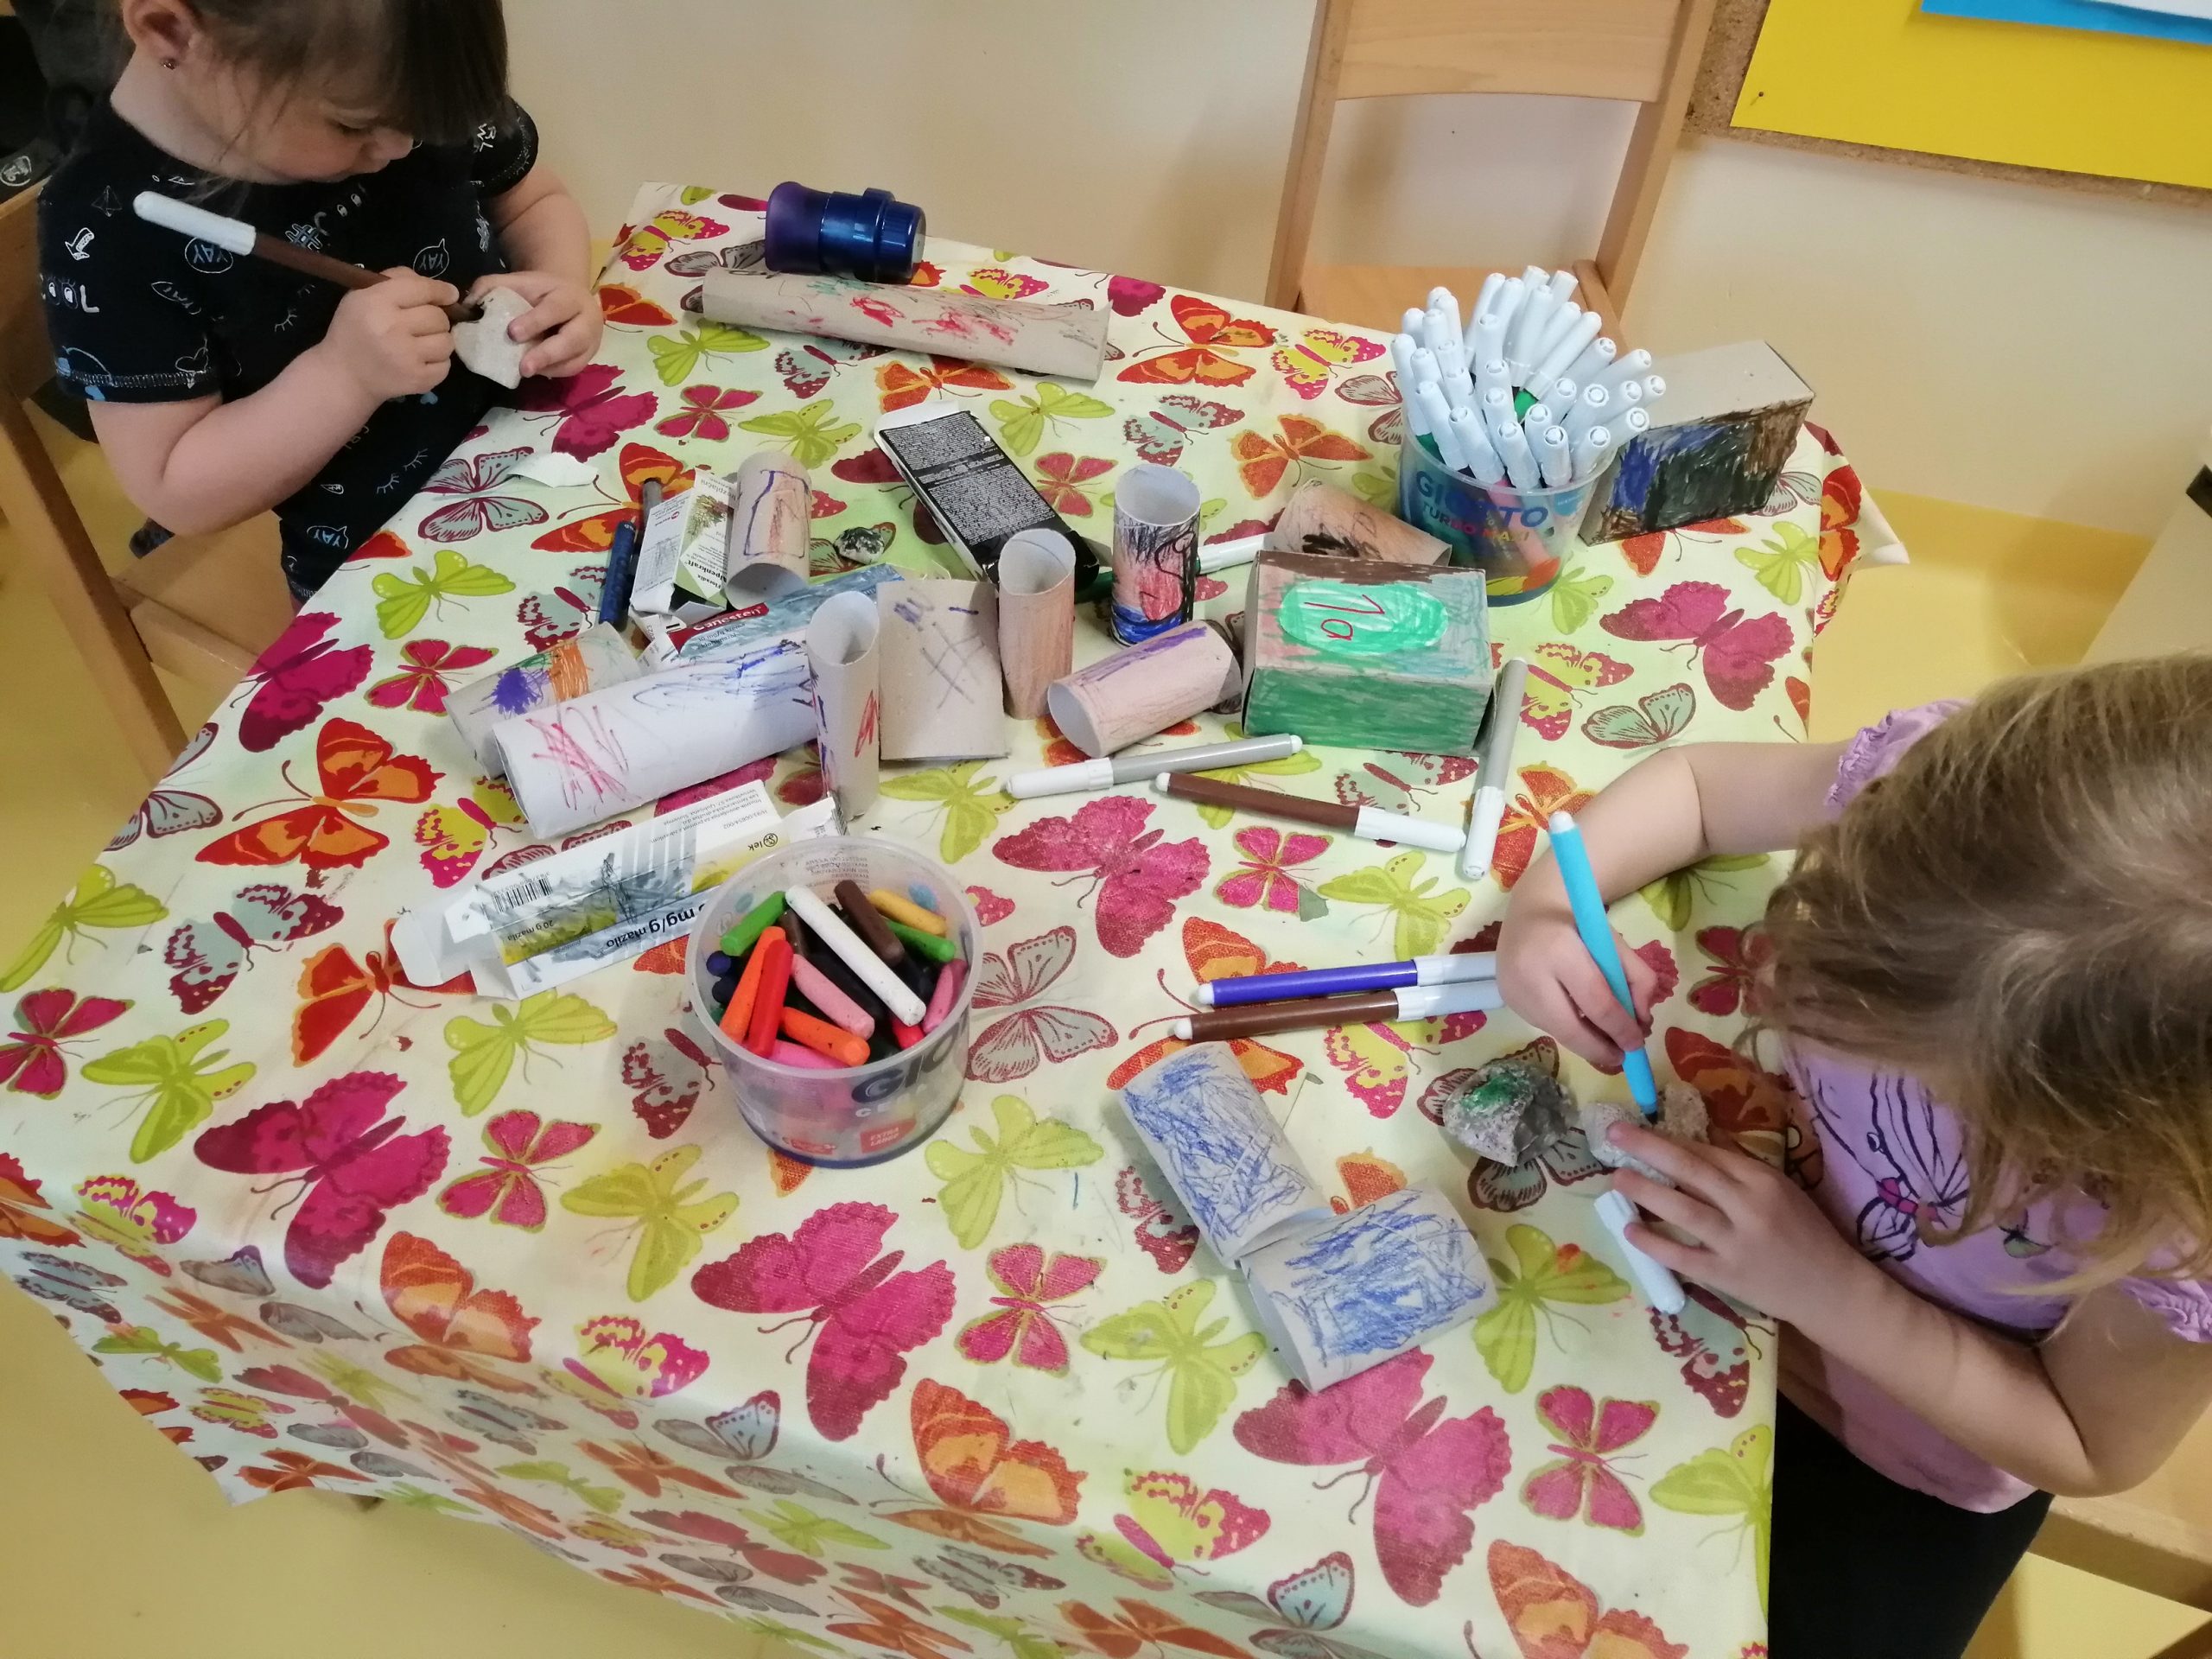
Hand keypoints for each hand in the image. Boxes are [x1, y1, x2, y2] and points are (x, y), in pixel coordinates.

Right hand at [318, 269, 457, 399]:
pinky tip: (420, 360)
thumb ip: (398, 279)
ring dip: (439, 340)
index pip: (422, 289)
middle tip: (422, 324)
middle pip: (438, 316)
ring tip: (421, 343)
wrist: (345, 375)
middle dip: (436, 318)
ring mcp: (406, 357)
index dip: (441, 290)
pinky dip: (437, 362)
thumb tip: (441, 288)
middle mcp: (392, 328)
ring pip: (446, 341)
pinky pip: (445, 365)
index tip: (449, 294)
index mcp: (376, 302)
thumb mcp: (363, 294)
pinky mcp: (417, 380)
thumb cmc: (355, 329)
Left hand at [470, 270, 601, 377]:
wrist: (569, 296)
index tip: (512, 332)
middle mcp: (587, 319)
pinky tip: (536, 371)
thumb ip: (493, 286)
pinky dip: (553, 372)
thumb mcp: (520, 281)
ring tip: (525, 372)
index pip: (555, 309)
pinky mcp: (588, 357)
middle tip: (523, 368)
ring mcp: (591, 341)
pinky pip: (572, 370)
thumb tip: (469, 305)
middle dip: (547, 354)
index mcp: (570, 295)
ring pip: (575, 360)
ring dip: (549, 368)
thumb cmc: (541, 291)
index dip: (535, 322)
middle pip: (573, 339)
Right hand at [1495, 897, 1655, 1068]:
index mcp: (1561, 949)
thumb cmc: (1579, 926)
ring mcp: (1514, 990)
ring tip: (1605, 1041)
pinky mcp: (1507, 1000)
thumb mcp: (1615, 942)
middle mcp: (1530, 972)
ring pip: (1557, 1031)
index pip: (1596, 1001)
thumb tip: (1642, 1021)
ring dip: (1585, 1042)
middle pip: (1570, 1027)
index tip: (1637, 1044)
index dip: (1620, 1028)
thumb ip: (1637, 978)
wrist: (1531, 912)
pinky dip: (1568, 1030)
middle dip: (1600, 1049)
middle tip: (1622, 1057)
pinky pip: (1545, 1026)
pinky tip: (1580, 1022)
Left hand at [1610, 1126, 1870, 1330]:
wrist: (1831, 1290)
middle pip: (1690, 1171)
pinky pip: (1682, 1257)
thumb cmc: (1807, 1233)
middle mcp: (1747, 1207)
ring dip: (1645, 1192)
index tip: (1639, 1129)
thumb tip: (1694, 1147)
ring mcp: (1735, 1243)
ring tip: (1617, 1179)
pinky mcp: (1726, 1276)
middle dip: (1648, 1149)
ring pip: (1682, 1211)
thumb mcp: (1781, 1191)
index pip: (1708, 1153)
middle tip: (1614, 1135)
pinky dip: (1653, 1243)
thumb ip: (1739, 1171)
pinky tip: (1629, 1230)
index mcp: (1763, 1180)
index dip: (1670, 1138)